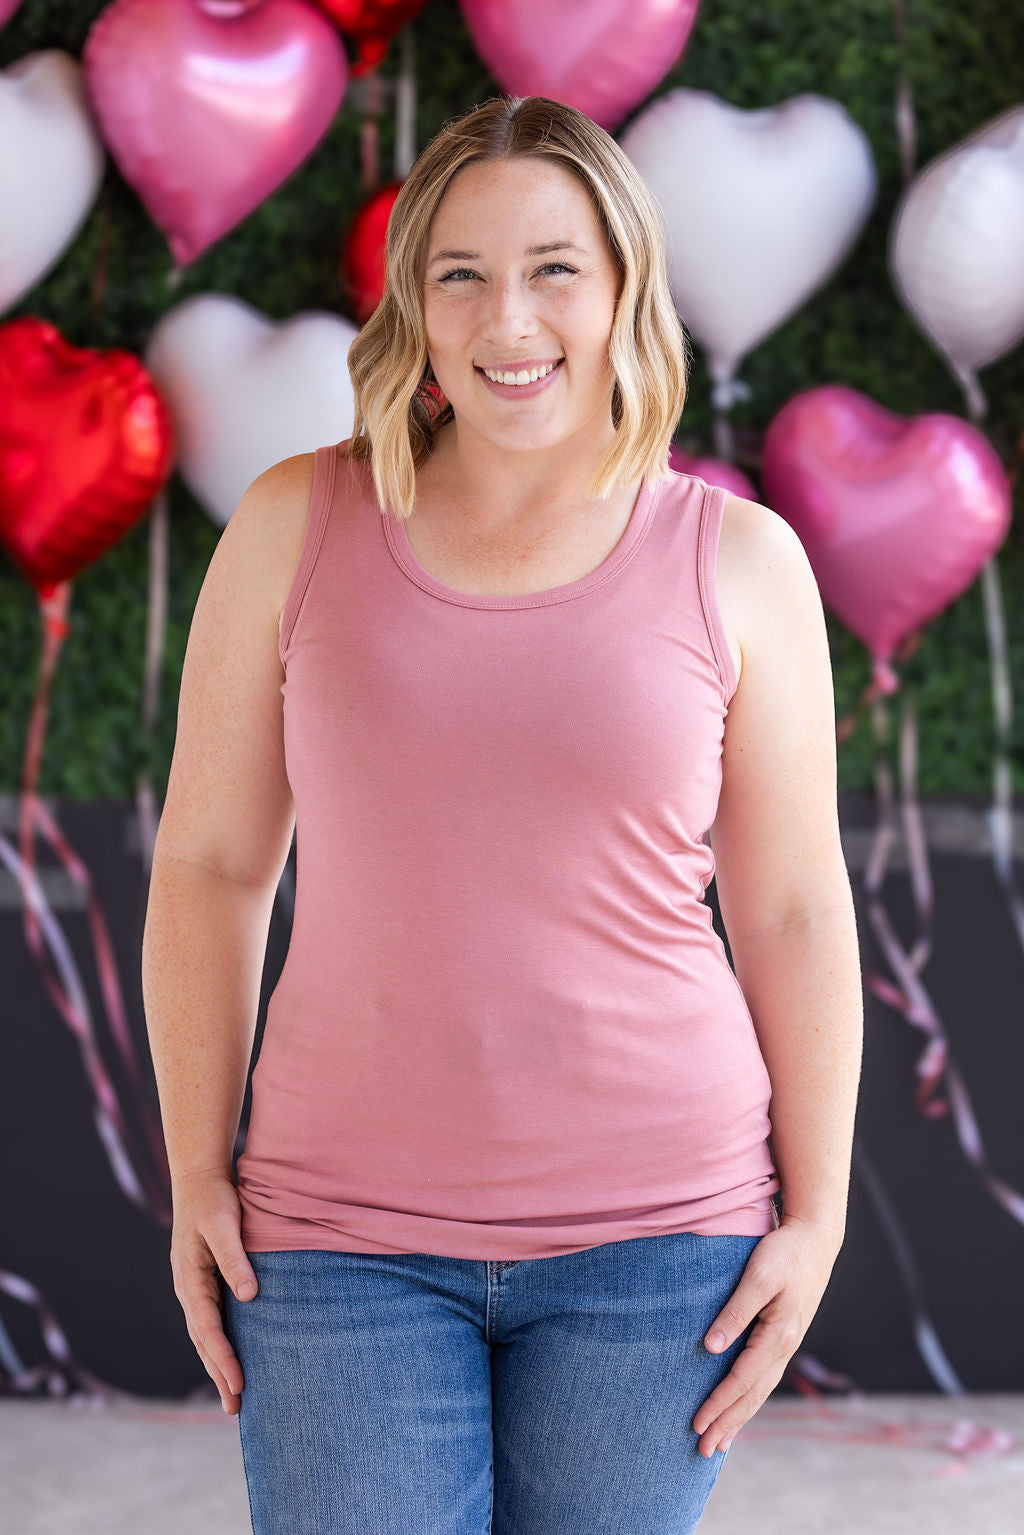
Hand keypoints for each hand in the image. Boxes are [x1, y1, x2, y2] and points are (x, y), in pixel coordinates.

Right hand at [170, 1170, 259, 1415]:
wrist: (199, 1178)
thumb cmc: (213, 1199)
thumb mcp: (224, 1224)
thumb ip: (235, 1259)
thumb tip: (249, 1296)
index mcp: (190, 1279)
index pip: (208, 1329)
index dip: (224, 1359)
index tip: (240, 1383)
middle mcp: (189, 1288)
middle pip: (203, 1341)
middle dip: (219, 1374)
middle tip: (236, 1409)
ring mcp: (194, 1287)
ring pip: (205, 1335)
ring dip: (218, 1365)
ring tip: (234, 1396)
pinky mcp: (205, 1281)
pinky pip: (211, 1321)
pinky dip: (219, 1344)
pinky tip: (232, 1357)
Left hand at [692, 1215, 842, 1456]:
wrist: (815, 1239)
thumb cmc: (784, 1252)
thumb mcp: (758, 1276)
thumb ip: (735, 1311)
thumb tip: (711, 1347)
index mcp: (778, 1335)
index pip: (742, 1380)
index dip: (718, 1404)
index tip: (696, 1424)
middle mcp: (785, 1346)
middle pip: (752, 1395)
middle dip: (728, 1424)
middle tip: (703, 1451)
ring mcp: (787, 1344)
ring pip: (760, 1390)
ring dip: (739, 1417)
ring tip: (720, 1442)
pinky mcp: (784, 1336)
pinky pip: (765, 1377)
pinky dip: (750, 1397)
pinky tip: (739, 1405)